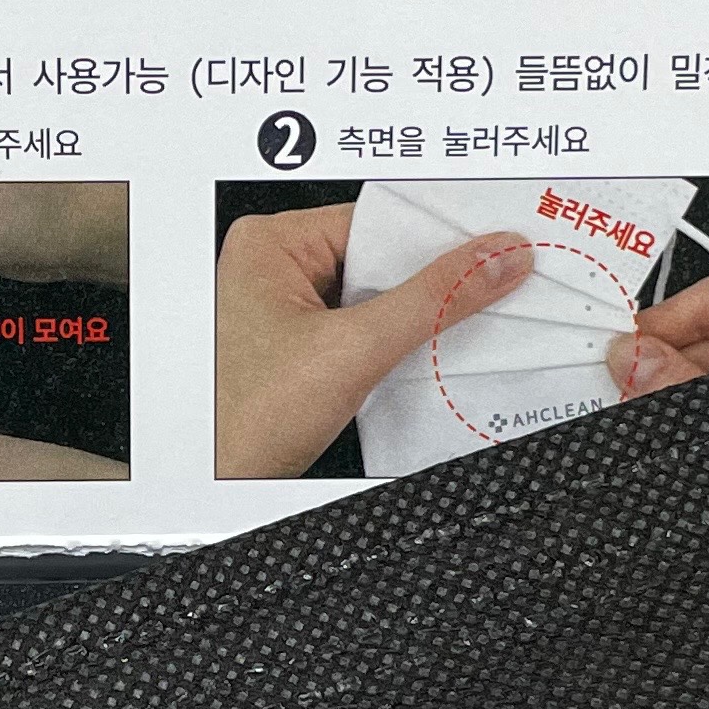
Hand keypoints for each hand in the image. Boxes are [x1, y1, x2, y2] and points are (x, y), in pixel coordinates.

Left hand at [216, 204, 534, 477]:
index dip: (437, 238)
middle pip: (377, 262)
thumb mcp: (355, 350)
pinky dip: (392, 346)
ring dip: (413, 319)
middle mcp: (270, 271)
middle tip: (488, 290)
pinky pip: (359, 334)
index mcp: (270, 245)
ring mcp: (281, 315)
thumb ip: (434, 300)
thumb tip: (491, 260)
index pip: (376, 222)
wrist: (214, 486)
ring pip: (372, 301)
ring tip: (451, 330)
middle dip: (428, 283)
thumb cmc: (241, 421)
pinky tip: (418, 358)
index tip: (493, 249)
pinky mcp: (296, 354)